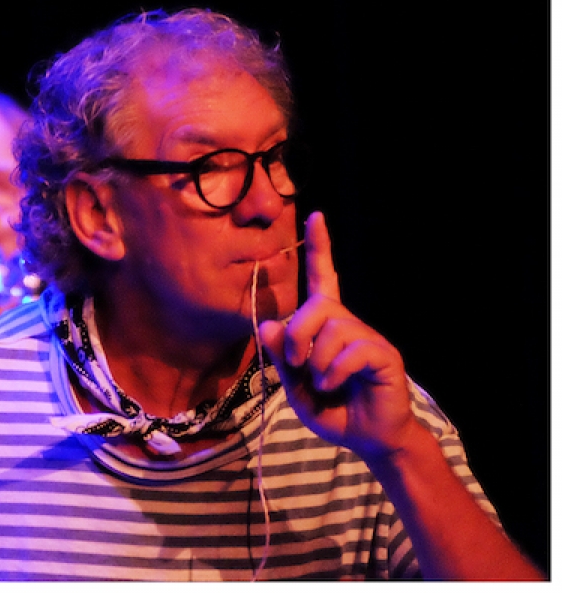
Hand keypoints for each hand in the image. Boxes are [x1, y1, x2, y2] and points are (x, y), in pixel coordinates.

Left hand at [258, 211, 416, 461]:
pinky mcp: (384, 356)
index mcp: (327, 326)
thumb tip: (271, 324)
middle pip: (316, 307)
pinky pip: (351, 350)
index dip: (320, 247)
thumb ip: (282, 359)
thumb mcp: (295, 388)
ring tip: (321, 381)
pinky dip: (333, 370)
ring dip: (316, 360)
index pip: (324, 278)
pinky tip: (334, 384)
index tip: (315, 216)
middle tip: (298, 365)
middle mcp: (349, 324)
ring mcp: (369, 338)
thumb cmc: (332, 409)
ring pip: (332, 328)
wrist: (367, 439)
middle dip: (298, 336)